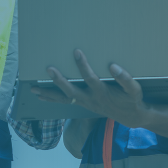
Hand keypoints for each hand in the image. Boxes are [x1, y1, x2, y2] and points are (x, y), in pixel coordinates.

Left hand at [31, 49, 147, 128]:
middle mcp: (90, 99)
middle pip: (71, 91)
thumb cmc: (132, 100)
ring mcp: (84, 102)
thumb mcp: (134, 90)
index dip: (83, 66)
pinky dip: (52, 99)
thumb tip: (113, 66)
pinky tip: (41, 95)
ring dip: (49, 94)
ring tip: (33, 90)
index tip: (76, 51)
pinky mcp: (82, 104)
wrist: (130, 116)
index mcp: (102, 92)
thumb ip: (125, 79)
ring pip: (64, 99)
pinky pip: (64, 102)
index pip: (90, 78)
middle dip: (59, 80)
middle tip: (48, 69)